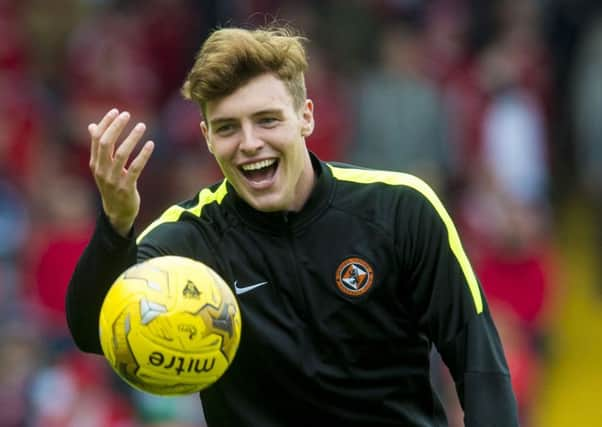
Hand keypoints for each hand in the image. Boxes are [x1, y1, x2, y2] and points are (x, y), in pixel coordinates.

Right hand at [89, 109, 154, 236]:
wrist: (117, 212)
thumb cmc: (112, 185)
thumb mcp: (102, 167)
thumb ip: (99, 147)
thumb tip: (92, 125)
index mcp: (95, 163)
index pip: (97, 138)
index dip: (106, 123)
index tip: (116, 111)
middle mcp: (101, 170)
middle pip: (106, 143)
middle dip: (116, 127)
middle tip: (127, 114)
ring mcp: (113, 180)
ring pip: (121, 154)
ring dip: (132, 138)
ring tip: (142, 126)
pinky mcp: (126, 187)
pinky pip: (135, 168)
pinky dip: (143, 155)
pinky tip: (150, 144)